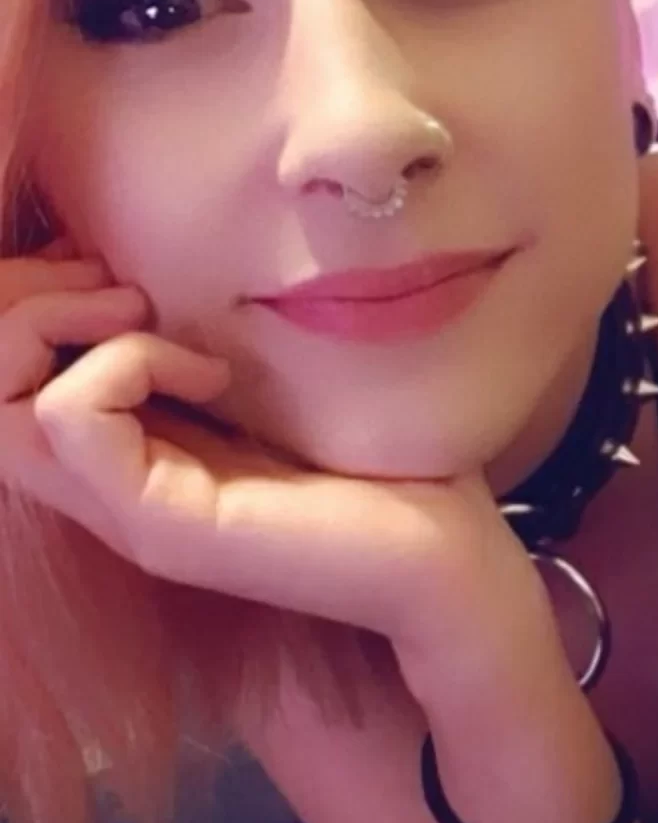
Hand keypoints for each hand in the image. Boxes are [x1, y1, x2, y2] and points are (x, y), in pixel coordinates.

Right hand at [0, 238, 555, 681]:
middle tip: (114, 281)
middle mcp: (103, 486)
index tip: (108, 267)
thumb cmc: (375, 465)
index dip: (19, 297)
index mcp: (121, 450)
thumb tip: (137, 256)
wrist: (449, 566)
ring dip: (59, 322)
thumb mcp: (262, 376)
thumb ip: (194, 337)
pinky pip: (74, 416)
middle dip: (18, 299)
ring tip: (143, 311)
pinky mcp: (162, 524)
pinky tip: (208, 370)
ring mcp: (126, 511)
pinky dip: (126, 363)